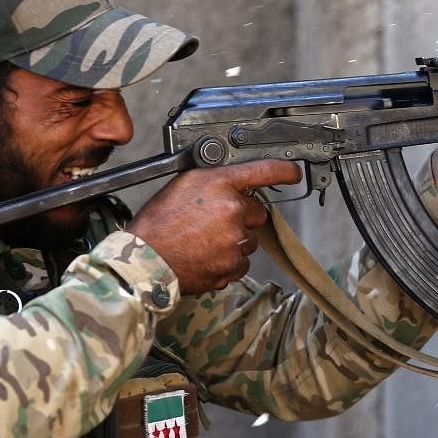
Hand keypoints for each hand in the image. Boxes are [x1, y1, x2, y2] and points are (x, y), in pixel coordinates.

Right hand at [127, 160, 302, 293]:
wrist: (145, 261)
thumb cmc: (158, 223)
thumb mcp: (182, 185)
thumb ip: (214, 181)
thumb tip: (232, 184)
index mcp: (220, 185)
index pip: (264, 171)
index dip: (284, 171)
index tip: (293, 173)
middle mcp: (233, 211)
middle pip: (257, 212)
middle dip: (242, 216)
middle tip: (214, 221)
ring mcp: (235, 241)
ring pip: (248, 240)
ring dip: (234, 241)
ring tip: (203, 241)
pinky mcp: (232, 267)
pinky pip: (241, 263)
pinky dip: (228, 262)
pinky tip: (205, 256)